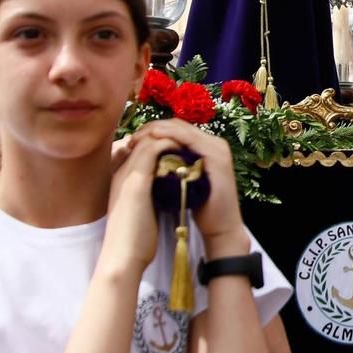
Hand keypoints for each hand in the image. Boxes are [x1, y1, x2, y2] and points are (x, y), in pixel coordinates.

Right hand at [102, 126, 191, 277]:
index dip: (161, 145)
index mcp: (122, 180)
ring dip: (172, 138)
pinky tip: (187, 153)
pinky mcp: (136, 182)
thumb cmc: (134, 241)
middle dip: (167, 137)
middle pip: (144, 139)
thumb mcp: (141, 211)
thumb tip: (166, 190)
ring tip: (190, 144)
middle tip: (188, 142)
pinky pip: (153, 150)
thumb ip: (150, 197)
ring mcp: (127, 175)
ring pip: (149, 140)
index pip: (140, 148)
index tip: (182, 150)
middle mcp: (122, 173)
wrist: (121, 258)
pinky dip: (172, 146)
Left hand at [117, 119, 245, 255]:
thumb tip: (147, 156)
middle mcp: (214, 143)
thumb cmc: (200, 208)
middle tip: (131, 138)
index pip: (175, 128)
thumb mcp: (182, 181)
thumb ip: (172, 165)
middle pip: (177, 125)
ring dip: (157, 130)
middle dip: (152, 127)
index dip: (152, 129)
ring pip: (182, 128)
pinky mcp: (217, 157)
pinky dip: (170, 136)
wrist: (221, 228)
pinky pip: (189, 138)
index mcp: (206, 146)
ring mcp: (218, 148)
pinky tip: (153, 141)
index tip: (131, 140)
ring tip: (137, 139)